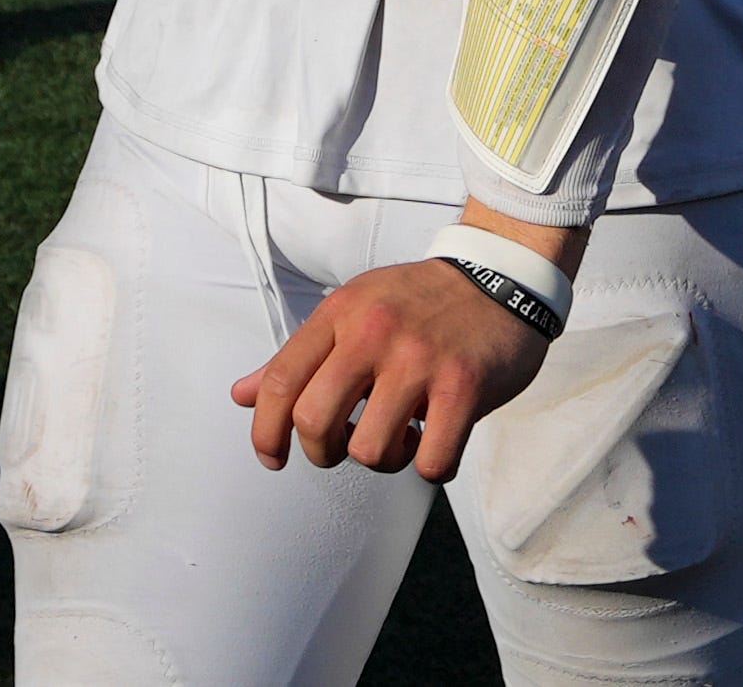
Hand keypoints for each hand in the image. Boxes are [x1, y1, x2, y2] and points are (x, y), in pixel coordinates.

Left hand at [234, 259, 555, 479]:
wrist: (502, 277)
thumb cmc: (418, 303)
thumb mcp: (353, 312)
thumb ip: (300, 357)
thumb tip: (240, 395)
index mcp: (342, 314)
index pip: (281, 382)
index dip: (266, 432)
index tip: (273, 458)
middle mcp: (375, 333)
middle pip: (315, 421)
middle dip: (321, 452)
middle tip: (343, 447)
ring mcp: (420, 359)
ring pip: (370, 450)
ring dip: (383, 460)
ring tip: (402, 437)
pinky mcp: (465, 386)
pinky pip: (432, 461)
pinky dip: (432, 466)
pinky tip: (437, 441)